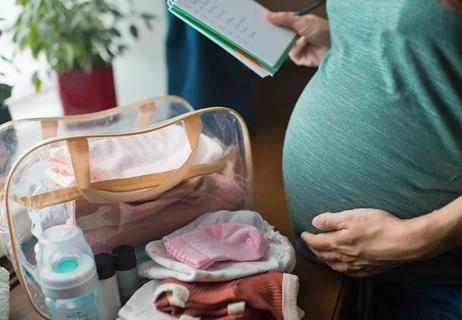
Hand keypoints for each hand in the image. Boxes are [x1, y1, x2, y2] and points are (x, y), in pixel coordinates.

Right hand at [266, 12, 329, 66]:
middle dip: (274, 36)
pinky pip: (291, 55)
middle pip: (280, 37)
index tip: (262, 23)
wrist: (335, 45)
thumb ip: (284, 19)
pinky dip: (296, 50)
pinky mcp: (300, 58)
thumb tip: (268, 15)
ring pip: (283, 47)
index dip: (272, 24)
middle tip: (265, 34)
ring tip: (291, 38)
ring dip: (287, 43)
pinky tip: (303, 44)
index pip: (280, 24)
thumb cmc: (323, 30)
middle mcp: (296, 36)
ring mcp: (298, 47)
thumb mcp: (301, 21)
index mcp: (296, 25)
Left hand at [301, 209, 442, 276]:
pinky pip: (348, 272)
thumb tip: (314, 222)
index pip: (317, 242)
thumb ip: (331, 220)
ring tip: (322, 255)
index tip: (303, 234)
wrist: (405, 242)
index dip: (308, 238)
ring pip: (335, 265)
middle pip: (324, 255)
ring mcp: (357, 266)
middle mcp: (345, 257)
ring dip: (325, 259)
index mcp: (339, 243)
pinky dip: (339, 268)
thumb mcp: (352, 216)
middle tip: (310, 243)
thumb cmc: (379, 225)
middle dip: (315, 249)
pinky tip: (342, 266)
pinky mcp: (369, 270)